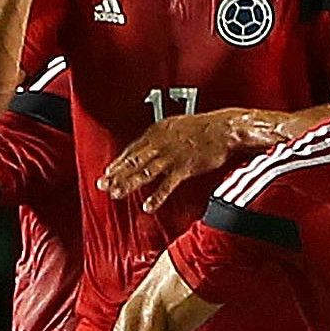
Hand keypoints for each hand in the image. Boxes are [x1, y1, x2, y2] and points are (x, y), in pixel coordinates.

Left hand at [100, 111, 246, 210]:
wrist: (225, 129)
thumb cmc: (205, 127)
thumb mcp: (176, 125)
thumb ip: (161, 136)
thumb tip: (150, 146)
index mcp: (157, 131)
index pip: (131, 149)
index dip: (118, 162)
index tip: (108, 172)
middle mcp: (160, 143)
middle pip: (133, 161)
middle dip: (116, 175)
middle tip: (103, 185)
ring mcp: (171, 157)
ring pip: (144, 173)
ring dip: (129, 184)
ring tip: (117, 194)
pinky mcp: (184, 168)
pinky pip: (167, 185)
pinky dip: (156, 197)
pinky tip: (148, 206)